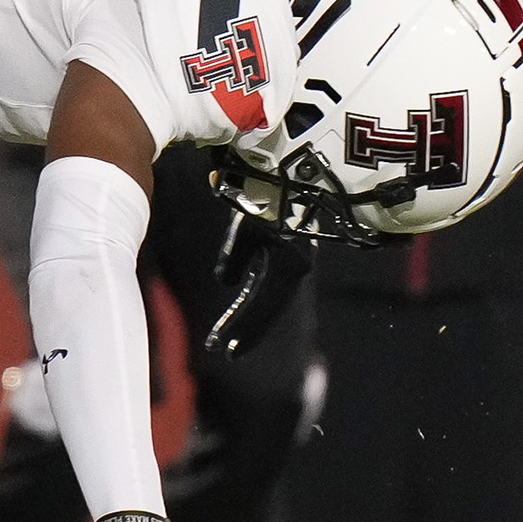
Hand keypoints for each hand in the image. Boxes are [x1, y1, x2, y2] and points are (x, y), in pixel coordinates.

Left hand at [202, 206, 312, 356]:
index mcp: (287, 266)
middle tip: (224, 350)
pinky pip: (274, 286)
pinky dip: (258, 301)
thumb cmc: (269, 195)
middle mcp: (295, 270)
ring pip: (272, 300)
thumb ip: (235, 256)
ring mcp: (296, 263)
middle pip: (268, 309)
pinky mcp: (293, 256)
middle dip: (246, 329)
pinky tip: (244, 308)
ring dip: (251, 318)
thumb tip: (225, 282)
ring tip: (229, 337)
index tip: (222, 348)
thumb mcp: (247, 227)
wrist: (300, 171)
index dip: (242, 328)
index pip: (262, 307)